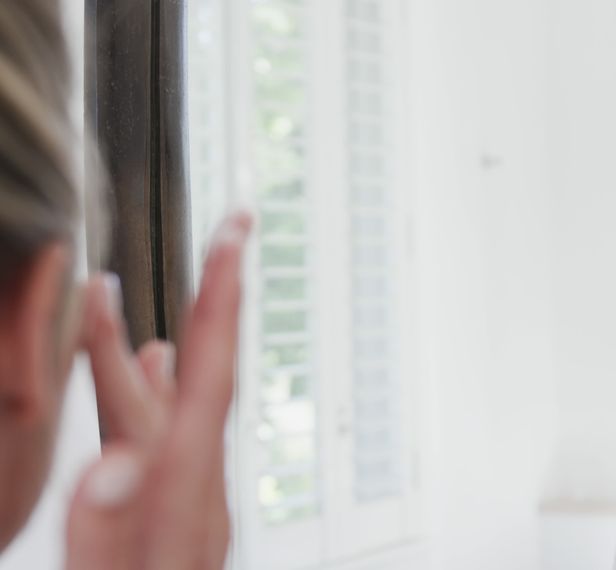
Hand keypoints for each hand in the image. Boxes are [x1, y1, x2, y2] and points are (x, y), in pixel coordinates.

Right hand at [65, 210, 252, 569]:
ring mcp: (183, 493)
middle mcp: (196, 477)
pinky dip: (145, 388)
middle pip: (205, 369)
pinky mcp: (168, 510)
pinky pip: (159, 432)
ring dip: (150, 339)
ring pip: (168, 399)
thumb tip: (114, 459)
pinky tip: (141, 363)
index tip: (236, 235)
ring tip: (122, 288)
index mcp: (185, 482)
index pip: (210, 370)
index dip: (220, 298)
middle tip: (233, 227)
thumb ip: (106, 523)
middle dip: (216, 295)